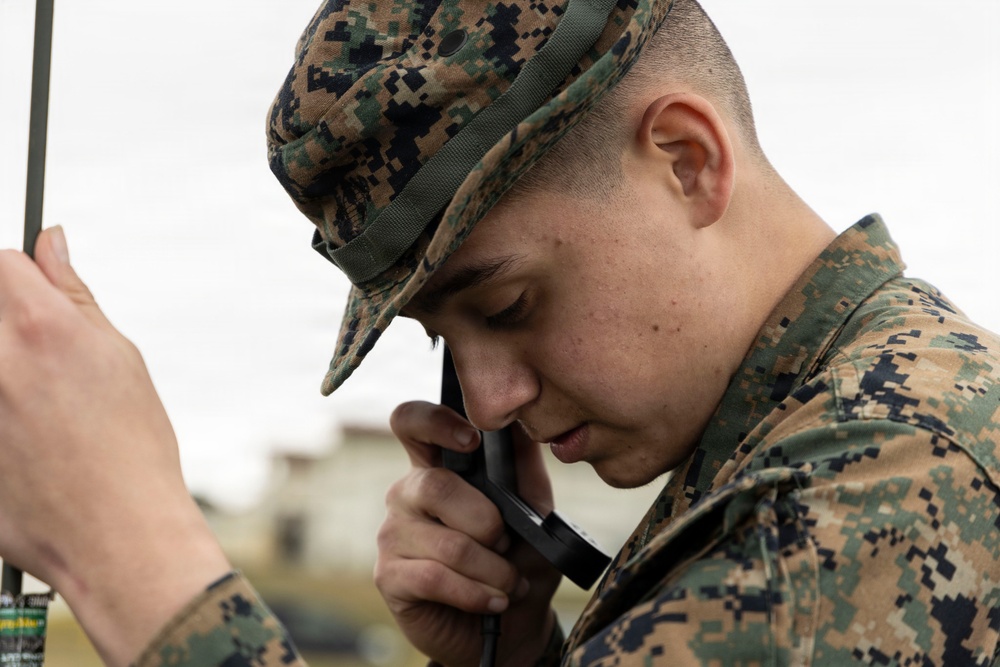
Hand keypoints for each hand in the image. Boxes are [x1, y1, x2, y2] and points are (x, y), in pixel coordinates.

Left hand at [0, 228, 229, 665]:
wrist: (117, 536)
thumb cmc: (133, 450)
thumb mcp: (119, 360)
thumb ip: (76, 296)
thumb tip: (51, 242)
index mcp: (45, 330)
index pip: (4, 263)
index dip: (22, 277)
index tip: (33, 299)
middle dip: (7, 318)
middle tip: (36, 357)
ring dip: (5, 364)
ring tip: (34, 403)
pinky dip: (2, 412)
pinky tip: (24, 435)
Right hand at [375, 400, 561, 666]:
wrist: (511, 626)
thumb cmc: (519, 560)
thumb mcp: (534, 512)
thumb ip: (525, 469)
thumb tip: (521, 424)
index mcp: (437, 466)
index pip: (411, 423)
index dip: (434, 421)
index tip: (472, 439)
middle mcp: (407, 494)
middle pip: (435, 486)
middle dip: (486, 522)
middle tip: (507, 546)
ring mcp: (393, 534)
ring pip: (446, 542)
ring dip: (492, 569)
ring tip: (509, 583)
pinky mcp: (389, 576)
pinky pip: (435, 578)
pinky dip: (475, 593)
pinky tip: (492, 601)